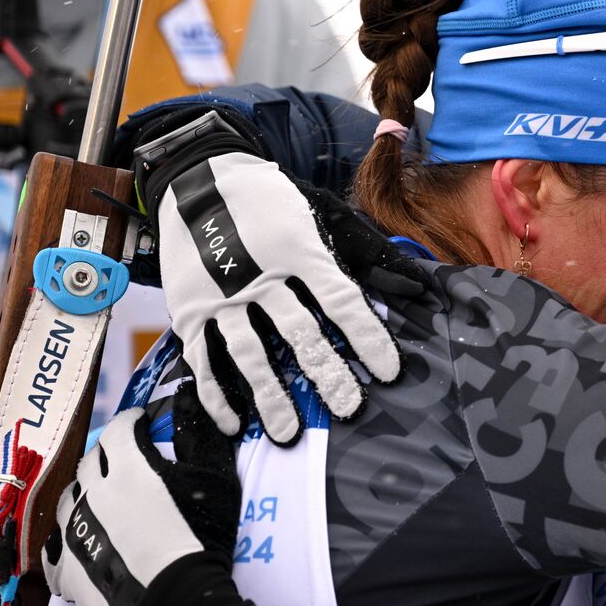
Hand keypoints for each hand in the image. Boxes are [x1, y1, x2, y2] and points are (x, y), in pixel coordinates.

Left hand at [43, 386, 242, 605]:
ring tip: (101, 503)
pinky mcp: (65, 568)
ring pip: (67, 500)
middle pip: (90, 462)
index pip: (119, 429)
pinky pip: (55, 549)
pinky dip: (68, 542)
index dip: (132, 422)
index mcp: (127, 467)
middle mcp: (91, 492)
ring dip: (83, 495)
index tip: (142, 423)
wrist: (175, 604)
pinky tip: (81, 546)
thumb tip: (192, 405)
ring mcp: (72, 531)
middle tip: (125, 463)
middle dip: (106, 456)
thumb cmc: (201, 540)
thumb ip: (200, 441)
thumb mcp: (214, 483)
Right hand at [139, 110, 425, 443]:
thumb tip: (416, 288)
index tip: (388, 371)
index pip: (341, 300)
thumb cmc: (273, 199)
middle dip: (325, 374)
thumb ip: (368, 252)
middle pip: (297, 332)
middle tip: (348, 409)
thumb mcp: (324, 212)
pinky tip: (234, 423)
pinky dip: (215, 393)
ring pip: (248, 351)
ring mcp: (220, 295)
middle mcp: (259, 275)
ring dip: (268, 394)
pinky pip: (201, 357)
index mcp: (299, 251)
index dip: (366, 336)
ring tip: (288, 432)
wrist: (198, 173)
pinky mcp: (189, 308)